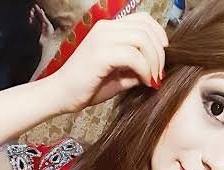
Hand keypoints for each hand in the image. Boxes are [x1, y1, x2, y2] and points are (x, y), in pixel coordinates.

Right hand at [50, 12, 167, 113]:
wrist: (60, 95)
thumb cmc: (86, 87)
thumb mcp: (118, 76)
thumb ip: (135, 68)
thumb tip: (156, 69)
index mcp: (108, 29)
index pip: (142, 20)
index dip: (159, 35)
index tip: (163, 57)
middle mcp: (105, 28)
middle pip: (146, 28)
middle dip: (159, 53)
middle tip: (160, 74)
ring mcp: (102, 39)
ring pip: (142, 39)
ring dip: (154, 61)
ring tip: (153, 79)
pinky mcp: (100, 54)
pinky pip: (133, 56)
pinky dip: (145, 70)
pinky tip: (145, 82)